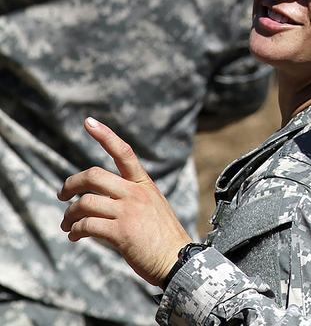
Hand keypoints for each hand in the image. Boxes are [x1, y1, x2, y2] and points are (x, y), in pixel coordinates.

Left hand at [58, 117, 192, 286]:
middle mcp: (136, 193)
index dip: (105, 135)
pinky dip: (75, 231)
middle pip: (93, 176)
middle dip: (71, 184)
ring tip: (67, 225)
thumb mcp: (152, 207)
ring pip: (84, 202)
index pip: (124, 152)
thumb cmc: (162, 237)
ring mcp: (128, 211)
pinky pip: (86, 225)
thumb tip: (96, 201)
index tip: (88, 122)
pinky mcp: (121, 232)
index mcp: (145, 184)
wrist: (177, 259)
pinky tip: (75, 237)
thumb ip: (130, 198)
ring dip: (69, 215)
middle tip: (62, 196)